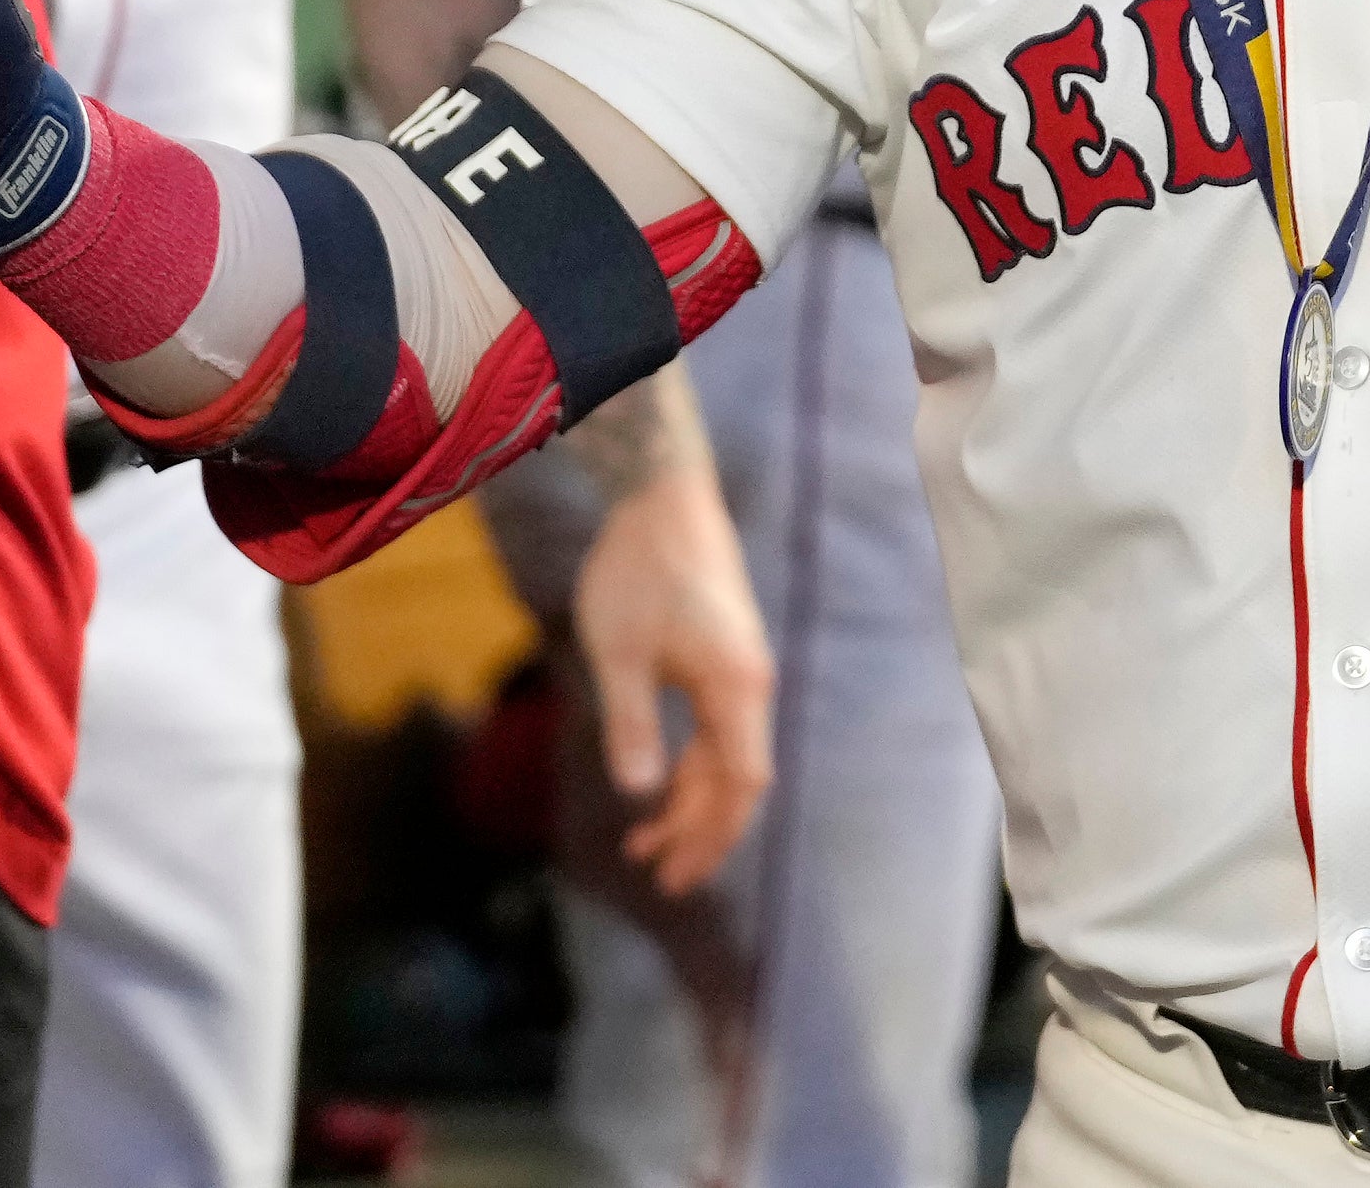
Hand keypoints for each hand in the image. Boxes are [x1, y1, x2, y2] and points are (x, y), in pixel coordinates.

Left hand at [569, 461, 774, 895]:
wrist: (662, 494)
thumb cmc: (636, 569)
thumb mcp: (618, 653)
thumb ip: (630, 725)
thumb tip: (637, 794)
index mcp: (736, 687)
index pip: (740, 784)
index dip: (711, 835)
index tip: (675, 874)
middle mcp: (751, 682)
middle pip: (737, 779)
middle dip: (699, 832)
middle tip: (657, 876)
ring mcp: (741, 666)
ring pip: (726, 754)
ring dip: (690, 800)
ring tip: (644, 841)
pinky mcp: (726, 652)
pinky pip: (719, 727)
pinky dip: (692, 764)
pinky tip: (660, 779)